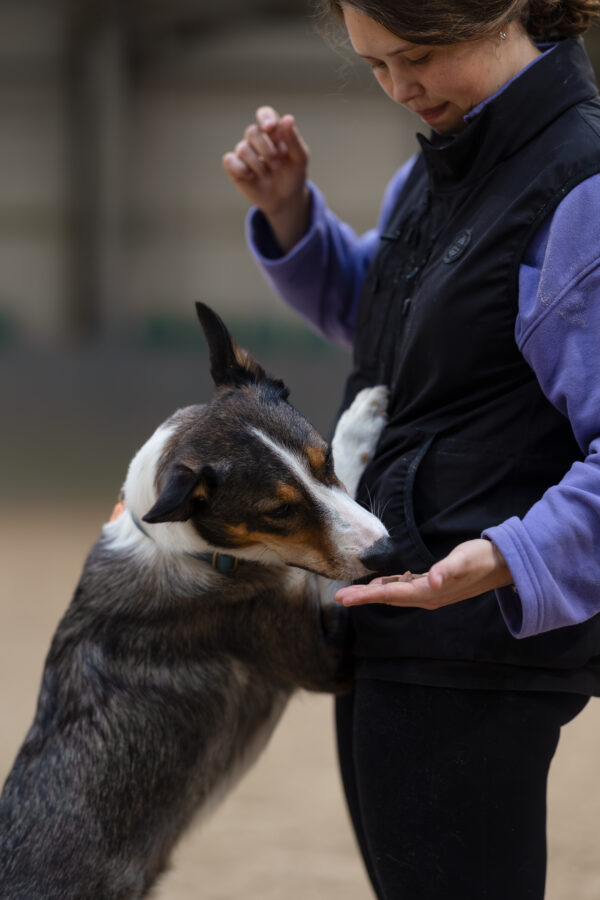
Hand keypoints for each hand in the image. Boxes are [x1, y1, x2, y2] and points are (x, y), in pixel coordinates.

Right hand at [222, 105, 310, 252]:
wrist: (285, 200)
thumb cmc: (293, 175)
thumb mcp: (300, 159)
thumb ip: (294, 140)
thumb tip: (287, 118)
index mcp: (273, 132)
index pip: (265, 114)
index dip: (265, 118)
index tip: (271, 128)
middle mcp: (257, 139)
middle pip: (252, 131)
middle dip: (266, 149)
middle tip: (277, 164)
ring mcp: (245, 152)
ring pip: (242, 148)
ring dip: (258, 164)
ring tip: (268, 175)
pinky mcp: (235, 167)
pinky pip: (230, 160)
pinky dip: (241, 169)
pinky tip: (251, 176)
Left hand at [335, 539, 513, 608]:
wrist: (503, 565)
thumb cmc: (482, 559)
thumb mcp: (464, 560)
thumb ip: (448, 570)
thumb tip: (434, 580)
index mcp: (429, 592)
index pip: (390, 595)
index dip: (365, 596)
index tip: (344, 599)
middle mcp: (427, 597)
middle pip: (388, 598)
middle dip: (363, 598)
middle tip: (339, 598)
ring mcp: (430, 594)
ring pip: (395, 595)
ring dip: (373, 595)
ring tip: (352, 593)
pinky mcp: (434, 586)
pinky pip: (404, 589)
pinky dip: (389, 587)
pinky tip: (381, 584)